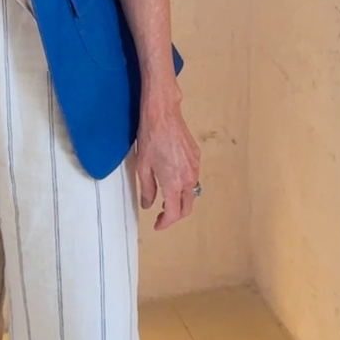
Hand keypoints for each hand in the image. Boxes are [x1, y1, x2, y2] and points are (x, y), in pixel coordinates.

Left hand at [135, 90, 200, 229]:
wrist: (162, 114)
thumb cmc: (150, 138)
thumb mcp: (142, 166)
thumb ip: (147, 189)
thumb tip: (148, 204)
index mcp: (173, 183)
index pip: (173, 213)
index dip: (165, 223)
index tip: (158, 225)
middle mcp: (188, 178)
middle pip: (187, 207)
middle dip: (175, 215)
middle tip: (162, 214)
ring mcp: (195, 167)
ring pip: (191, 193)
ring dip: (180, 200)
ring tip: (166, 198)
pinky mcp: (196, 157)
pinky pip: (193, 178)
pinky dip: (184, 185)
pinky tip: (172, 179)